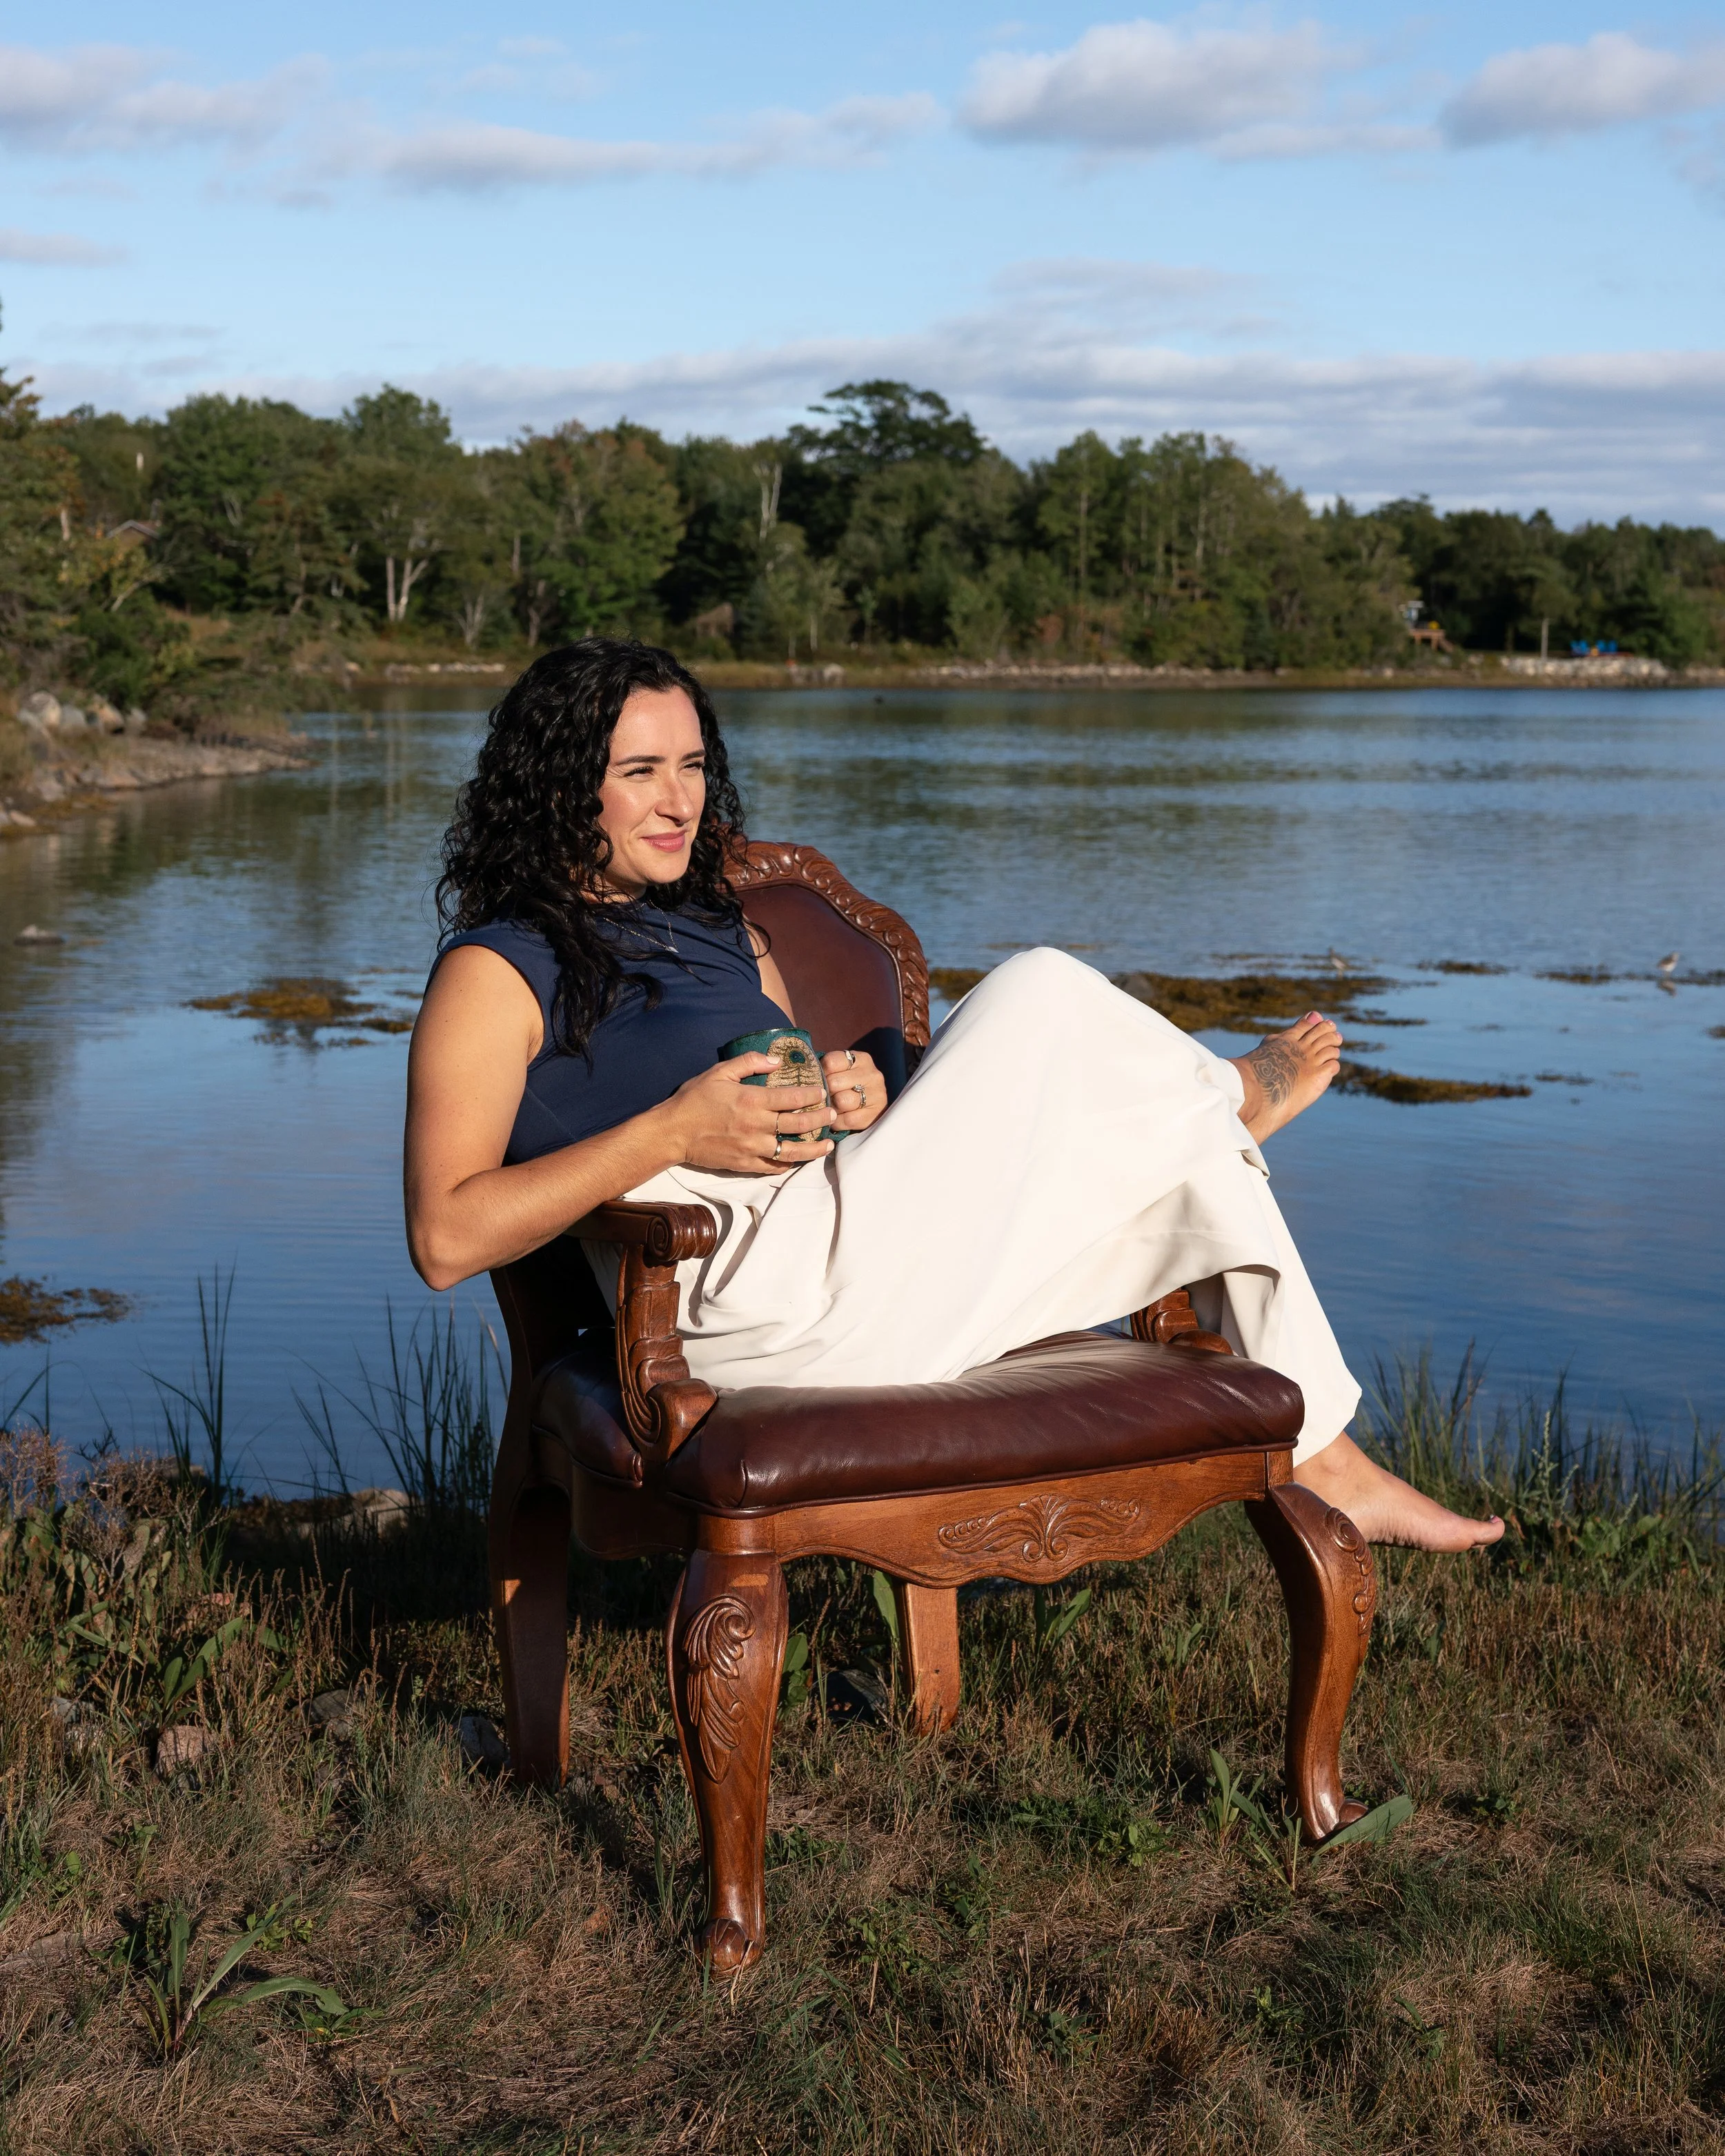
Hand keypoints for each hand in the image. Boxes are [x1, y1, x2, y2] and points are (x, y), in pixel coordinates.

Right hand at [662, 1054, 833, 1175]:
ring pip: (792, 1150)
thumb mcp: (719, 1072)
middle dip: (820, 1119)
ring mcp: (752, 1148)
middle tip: (833, 1114)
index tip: (822, 1092)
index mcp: (752, 1100)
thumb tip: (776, 1060)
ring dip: (813, 1148)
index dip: (811, 1095)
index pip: (791, 1097)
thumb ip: (749, 1063)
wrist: (673, 1133)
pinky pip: (774, 1167)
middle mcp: (756, 1126)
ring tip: (828, 1144)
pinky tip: (799, 1159)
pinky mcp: (745, 1164)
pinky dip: (789, 1164)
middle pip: (798, 1124)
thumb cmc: (694, 1099)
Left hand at [820, 1047, 884, 1133]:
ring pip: (841, 1101)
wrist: (869, 1107)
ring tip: (831, 1107)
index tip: (820, 1080)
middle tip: (823, 1097)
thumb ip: (827, 1069)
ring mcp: (876, 1095)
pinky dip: (837, 1122)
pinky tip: (837, 1118)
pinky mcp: (873, 1115)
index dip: (821, 1073)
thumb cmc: (848, 1086)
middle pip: (834, 1083)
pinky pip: (847, 1120)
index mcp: (862, 1059)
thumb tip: (805, 1074)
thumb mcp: (841, 1071)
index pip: (831, 1062)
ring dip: (831, 1107)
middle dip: (825, 1092)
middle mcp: (873, 1075)